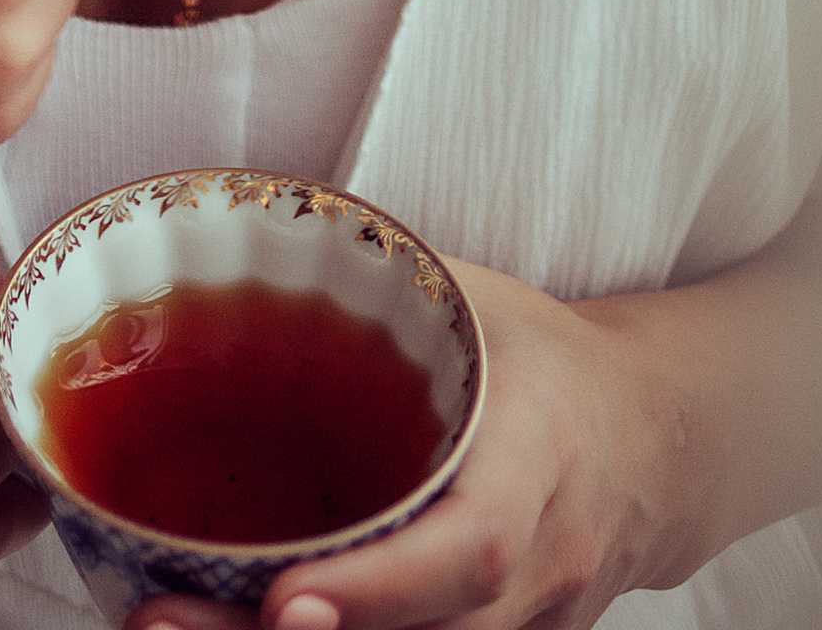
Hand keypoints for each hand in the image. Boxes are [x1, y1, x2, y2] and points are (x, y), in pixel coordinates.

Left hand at [127, 262, 675, 629]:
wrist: (658, 442)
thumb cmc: (545, 359)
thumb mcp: (474, 300)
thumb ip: (374, 284)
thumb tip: (238, 231)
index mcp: (535, 457)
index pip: (471, 545)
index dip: (382, 588)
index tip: (286, 604)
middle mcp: (542, 562)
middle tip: (164, 619)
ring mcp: (532, 625)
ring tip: (165, 628)